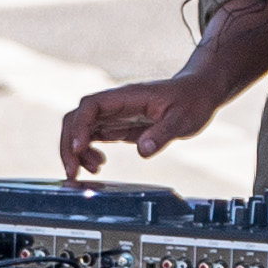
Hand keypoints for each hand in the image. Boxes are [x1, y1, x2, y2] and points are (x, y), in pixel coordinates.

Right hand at [59, 74, 211, 181]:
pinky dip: (87, 153)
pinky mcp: (118, 126)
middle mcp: (115, 105)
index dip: (79, 126)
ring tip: (89, 172)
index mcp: (127, 97)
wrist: (197, 94)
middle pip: (77, 119)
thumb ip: (162, 134)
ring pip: (81, 130)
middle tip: (73, 173)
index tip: (79, 148)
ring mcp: (114, 115)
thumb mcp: (183, 119)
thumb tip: (143, 151)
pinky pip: (92, 137)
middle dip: (69, 145)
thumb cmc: (191, 100)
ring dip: (76, 152)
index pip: (90, 106)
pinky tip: (98, 165)